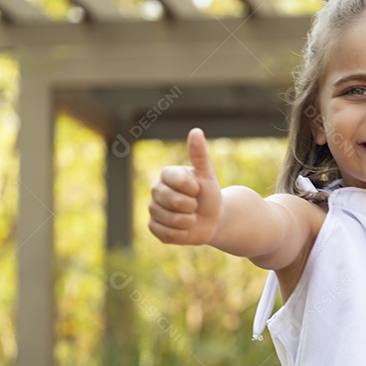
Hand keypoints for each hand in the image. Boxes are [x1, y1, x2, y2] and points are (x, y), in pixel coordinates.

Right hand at [148, 128, 221, 244]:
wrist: (211, 219)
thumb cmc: (209, 194)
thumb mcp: (207, 174)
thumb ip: (199, 154)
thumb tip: (196, 130)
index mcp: (167, 174)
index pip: (179, 182)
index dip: (194, 189)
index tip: (198, 189)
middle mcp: (156, 190)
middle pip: (174, 202)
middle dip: (192, 206)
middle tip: (195, 205)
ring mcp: (153, 209)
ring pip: (172, 220)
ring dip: (188, 221)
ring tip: (190, 217)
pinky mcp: (154, 228)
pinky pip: (167, 234)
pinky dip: (182, 234)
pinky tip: (184, 228)